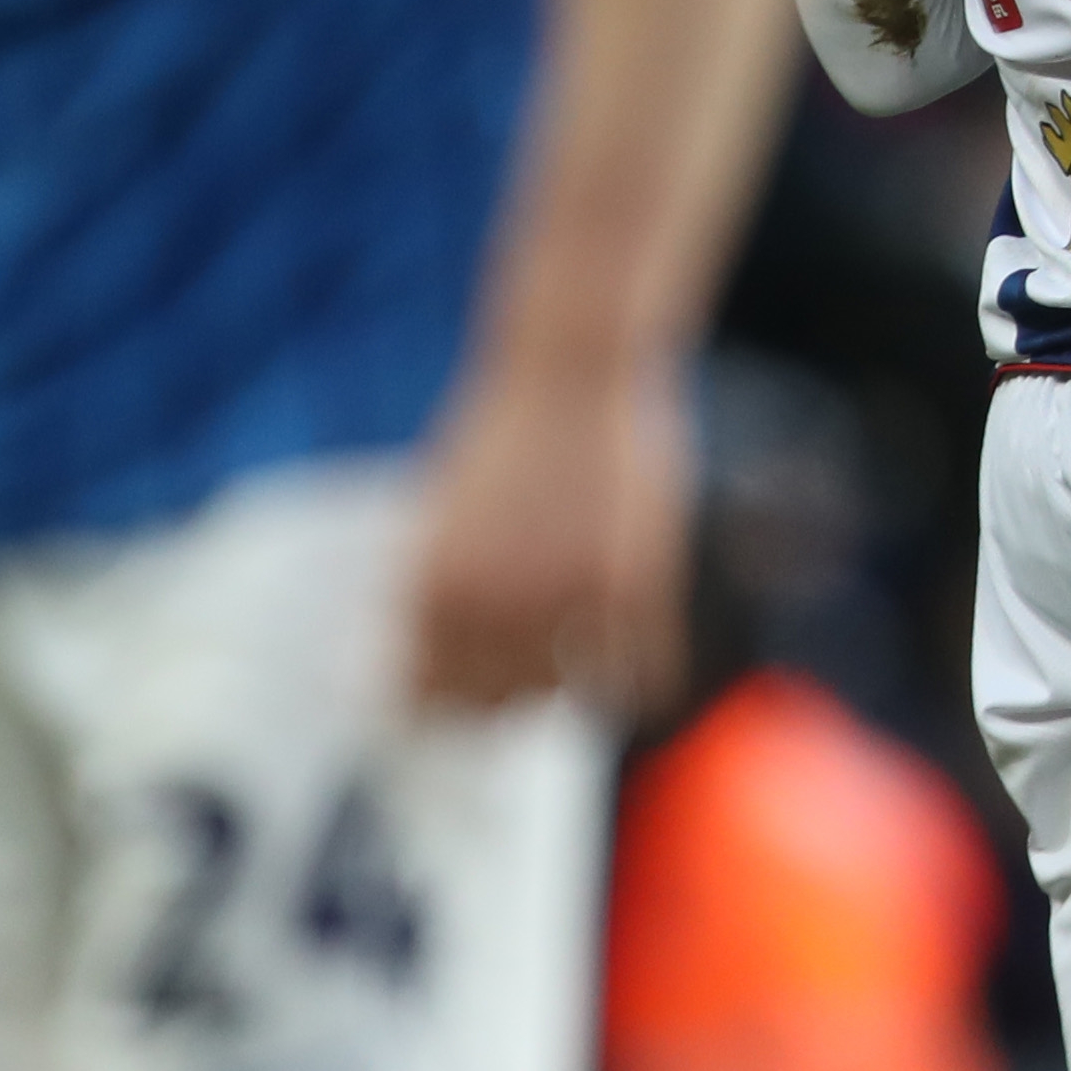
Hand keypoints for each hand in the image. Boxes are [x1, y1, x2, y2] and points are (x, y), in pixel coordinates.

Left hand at [405, 348, 693, 716]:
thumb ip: (443, 588)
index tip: (463, 700)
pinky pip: (639, 672)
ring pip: (565, 693)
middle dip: (507, 695)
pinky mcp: (634, 588)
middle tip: (524, 677)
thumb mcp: (447, 512)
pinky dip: (641, 674)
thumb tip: (432, 657)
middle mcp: (493, 605)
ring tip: (578, 655)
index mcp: (435, 589)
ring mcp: (566, 600)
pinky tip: (642, 662)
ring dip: (570, 681)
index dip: (446, 702)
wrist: (573, 367)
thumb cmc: (510, 428)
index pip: (428, 691)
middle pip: (495, 703)